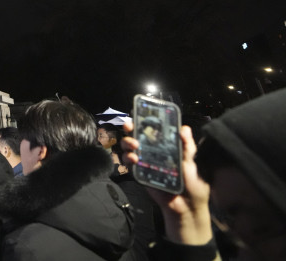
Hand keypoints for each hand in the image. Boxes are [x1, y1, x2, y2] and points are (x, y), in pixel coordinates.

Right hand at [122, 121, 212, 244]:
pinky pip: (129, 165)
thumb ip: (187, 146)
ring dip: (127, 143)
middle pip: (136, 137)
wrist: (188, 207)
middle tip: (129, 126)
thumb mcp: (192, 162)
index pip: (152, 131)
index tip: (138, 115)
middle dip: (130, 130)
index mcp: (165, 148)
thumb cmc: (194, 184)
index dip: (143, 122)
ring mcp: (145, 163)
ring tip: (134, 146)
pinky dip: (128, 159)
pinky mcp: (140, 175)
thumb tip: (184, 128)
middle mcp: (152, 153)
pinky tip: (133, 158)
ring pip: (128, 149)